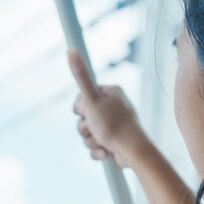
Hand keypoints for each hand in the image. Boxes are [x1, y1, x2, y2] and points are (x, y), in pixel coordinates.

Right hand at [69, 50, 150, 168]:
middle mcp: (113, 105)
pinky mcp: (113, 140)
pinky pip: (95, 145)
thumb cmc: (113, 125)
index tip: (89, 112)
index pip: (81, 97)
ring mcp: (113, 124)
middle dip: (85, 127)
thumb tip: (70, 50)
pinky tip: (107, 152)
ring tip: (103, 142)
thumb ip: (81, 76)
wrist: (133, 153)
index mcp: (110, 91)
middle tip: (95, 129)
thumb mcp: (92, 99)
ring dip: (91, 140)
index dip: (80, 109)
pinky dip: (98, 151)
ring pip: (87, 132)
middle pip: (83, 117)